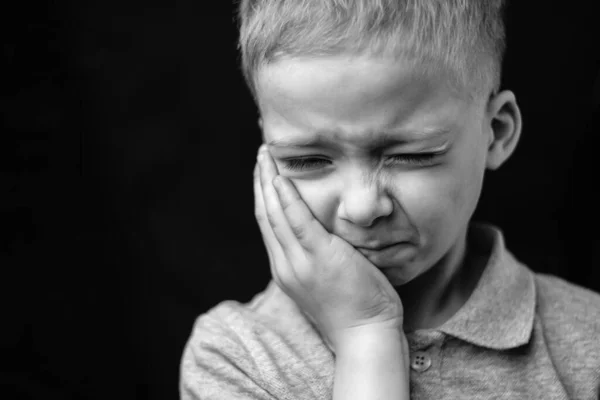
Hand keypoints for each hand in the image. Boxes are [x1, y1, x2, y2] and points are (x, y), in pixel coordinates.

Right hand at [254, 144, 403, 350]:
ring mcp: (300, 262)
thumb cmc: (354, 309)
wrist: (366, 335)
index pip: (268, 224)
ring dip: (268, 181)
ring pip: (274, 214)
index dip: (262, 195)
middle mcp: (286, 265)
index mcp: (286, 269)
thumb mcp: (325, 281)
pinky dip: (287, 198)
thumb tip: (321, 234)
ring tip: (265, 155)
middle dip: (260, 181)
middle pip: (265, 214)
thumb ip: (315, 257)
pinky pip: (297, 221)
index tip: (263, 172)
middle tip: (260, 153)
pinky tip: (281, 177)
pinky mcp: (320, 257)